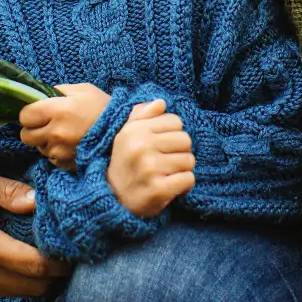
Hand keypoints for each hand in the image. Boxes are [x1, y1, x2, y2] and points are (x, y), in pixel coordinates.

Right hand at [0, 167, 68, 296]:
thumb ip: (10, 192)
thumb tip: (39, 202)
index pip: (33, 265)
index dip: (60, 262)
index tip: (77, 250)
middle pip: (31, 285)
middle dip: (55, 274)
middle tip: (72, 254)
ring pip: (18, 293)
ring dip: (39, 281)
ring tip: (55, 259)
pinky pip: (1, 291)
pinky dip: (20, 282)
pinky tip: (30, 264)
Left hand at [20, 83, 110, 170]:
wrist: (123, 131)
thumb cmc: (103, 107)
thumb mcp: (82, 90)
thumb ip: (58, 90)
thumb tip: (40, 95)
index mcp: (57, 110)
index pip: (24, 115)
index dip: (30, 113)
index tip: (39, 112)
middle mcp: (55, 132)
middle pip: (26, 135)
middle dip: (34, 129)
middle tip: (48, 124)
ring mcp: (60, 150)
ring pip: (38, 148)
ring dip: (46, 141)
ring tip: (64, 134)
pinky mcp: (65, 164)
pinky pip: (51, 159)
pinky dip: (56, 153)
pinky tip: (70, 144)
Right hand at [107, 99, 195, 217]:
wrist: (112, 198)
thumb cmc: (125, 162)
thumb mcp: (126, 134)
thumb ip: (142, 115)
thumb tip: (161, 103)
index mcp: (134, 130)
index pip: (175, 121)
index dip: (172, 134)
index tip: (161, 145)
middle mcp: (141, 147)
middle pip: (185, 140)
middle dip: (179, 151)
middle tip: (165, 161)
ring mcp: (149, 168)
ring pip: (189, 160)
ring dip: (182, 169)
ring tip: (167, 174)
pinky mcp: (158, 189)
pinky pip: (188, 179)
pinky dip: (184, 185)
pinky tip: (171, 187)